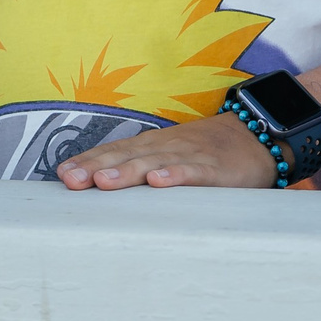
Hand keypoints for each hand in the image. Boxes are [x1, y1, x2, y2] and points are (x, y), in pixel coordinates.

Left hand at [54, 110, 279, 190]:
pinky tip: (158, 182)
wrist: (258, 136)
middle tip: (72, 179)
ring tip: (103, 181)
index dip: (89, 162)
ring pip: (154, 163)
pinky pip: (193, 172)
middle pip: (127, 156)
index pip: (115, 152)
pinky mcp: (215, 168)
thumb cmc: (207, 152)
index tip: (62, 175)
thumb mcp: (172, 155)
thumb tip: (101, 183)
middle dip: (97, 167)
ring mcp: (190, 156)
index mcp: (153, 146)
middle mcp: (166, 147)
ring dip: (127, 171)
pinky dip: (175, 175)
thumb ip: (142, 167)